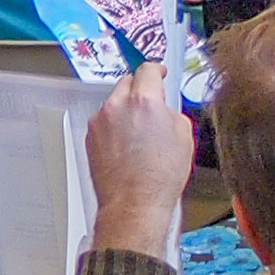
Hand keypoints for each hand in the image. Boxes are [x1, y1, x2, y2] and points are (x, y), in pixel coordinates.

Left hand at [83, 64, 196, 247]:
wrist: (134, 204)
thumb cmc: (159, 177)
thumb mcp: (183, 137)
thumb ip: (172, 113)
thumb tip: (165, 108)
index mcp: (144, 101)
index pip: (148, 70)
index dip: (157, 70)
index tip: (160, 73)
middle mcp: (118, 106)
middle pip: (127, 82)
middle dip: (139, 89)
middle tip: (151, 105)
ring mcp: (100, 121)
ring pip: (114, 103)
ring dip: (125, 109)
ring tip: (139, 134)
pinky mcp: (90, 137)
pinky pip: (104, 121)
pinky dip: (114, 126)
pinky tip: (126, 146)